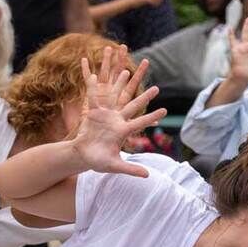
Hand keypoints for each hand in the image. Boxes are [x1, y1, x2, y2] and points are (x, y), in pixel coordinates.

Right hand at [73, 55, 162, 176]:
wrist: (82, 155)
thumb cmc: (98, 161)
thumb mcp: (114, 166)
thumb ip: (130, 169)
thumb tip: (148, 176)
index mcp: (122, 131)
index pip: (140, 122)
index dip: (152, 117)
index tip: (165, 111)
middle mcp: (117, 120)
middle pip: (133, 105)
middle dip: (144, 97)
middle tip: (157, 88)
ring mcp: (105, 114)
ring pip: (115, 95)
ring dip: (120, 83)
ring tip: (127, 70)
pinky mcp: (93, 112)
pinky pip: (92, 96)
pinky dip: (92, 86)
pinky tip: (94, 73)